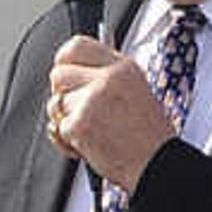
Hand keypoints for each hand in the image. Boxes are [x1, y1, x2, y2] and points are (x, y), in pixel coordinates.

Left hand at [43, 36, 176, 188]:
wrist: (156, 165)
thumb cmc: (147, 136)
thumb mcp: (135, 92)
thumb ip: (106, 77)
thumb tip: (74, 68)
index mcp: (122, 67)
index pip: (76, 46)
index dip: (63, 61)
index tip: (65, 73)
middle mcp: (108, 79)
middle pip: (58, 74)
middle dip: (61, 94)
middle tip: (78, 110)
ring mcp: (92, 100)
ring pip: (55, 104)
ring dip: (66, 122)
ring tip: (93, 133)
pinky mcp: (80, 124)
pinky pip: (57, 128)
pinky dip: (67, 142)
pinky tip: (89, 147)